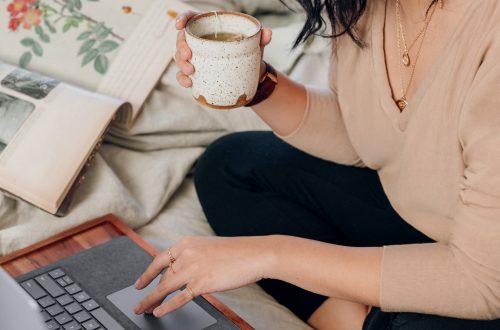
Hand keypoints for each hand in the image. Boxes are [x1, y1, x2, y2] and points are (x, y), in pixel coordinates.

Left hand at [133, 236, 274, 317]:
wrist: (255, 253)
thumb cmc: (237, 251)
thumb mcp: (208, 246)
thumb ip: (192, 256)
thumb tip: (181, 271)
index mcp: (187, 242)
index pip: (160, 259)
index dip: (147, 273)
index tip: (139, 283)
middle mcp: (186, 254)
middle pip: (161, 276)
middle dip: (148, 291)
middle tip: (139, 302)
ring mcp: (193, 268)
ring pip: (165, 287)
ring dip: (151, 300)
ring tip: (142, 309)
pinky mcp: (202, 282)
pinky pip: (180, 297)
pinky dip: (167, 306)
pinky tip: (158, 311)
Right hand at [174, 11, 272, 87]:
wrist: (251, 76)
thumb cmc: (250, 53)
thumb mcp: (256, 45)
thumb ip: (261, 37)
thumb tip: (267, 33)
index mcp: (211, 27)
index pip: (192, 18)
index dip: (182, 18)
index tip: (179, 25)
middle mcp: (200, 41)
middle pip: (182, 39)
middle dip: (181, 47)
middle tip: (189, 56)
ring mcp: (196, 58)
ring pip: (180, 57)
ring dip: (181, 63)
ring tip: (191, 71)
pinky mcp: (196, 73)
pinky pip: (183, 75)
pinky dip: (183, 79)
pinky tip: (189, 83)